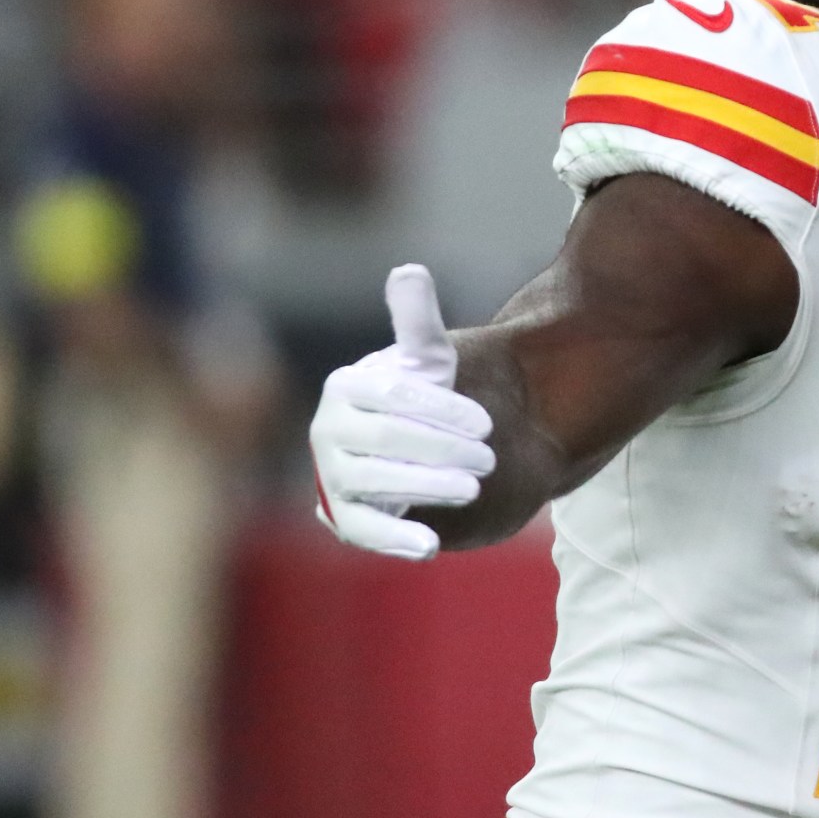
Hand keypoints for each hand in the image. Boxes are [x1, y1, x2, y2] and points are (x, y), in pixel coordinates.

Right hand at [309, 264, 495, 559]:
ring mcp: (332, 476)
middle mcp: (328, 432)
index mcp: (345, 387)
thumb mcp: (423, 361)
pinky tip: (429, 546)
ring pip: (378, 482)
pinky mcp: (343, 517)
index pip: (392, 396)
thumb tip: (409, 270)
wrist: (401, 454)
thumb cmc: (415, 401)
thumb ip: (417, 322)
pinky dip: (395, 538)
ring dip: (428, 486)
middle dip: (441, 449)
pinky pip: (364, 530)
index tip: (488, 424)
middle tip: (489, 458)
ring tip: (473, 487)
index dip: (440, 411)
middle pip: (386, 440)